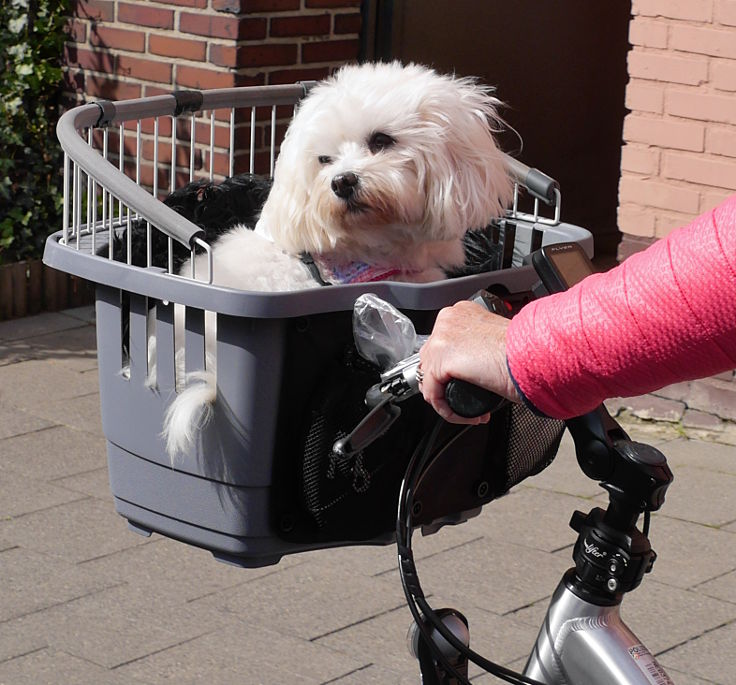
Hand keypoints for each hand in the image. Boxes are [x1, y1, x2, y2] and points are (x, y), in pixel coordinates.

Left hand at [419, 300, 519, 423]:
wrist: (534, 355)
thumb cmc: (525, 350)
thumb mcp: (494, 340)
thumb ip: (477, 345)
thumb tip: (471, 364)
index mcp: (460, 312)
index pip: (441, 345)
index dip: (451, 371)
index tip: (468, 384)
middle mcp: (447, 321)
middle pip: (431, 361)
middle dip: (447, 386)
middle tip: (468, 401)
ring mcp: (441, 338)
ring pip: (429, 379)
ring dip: (448, 401)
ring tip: (469, 411)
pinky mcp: (440, 359)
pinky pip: (433, 395)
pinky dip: (448, 411)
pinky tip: (469, 416)